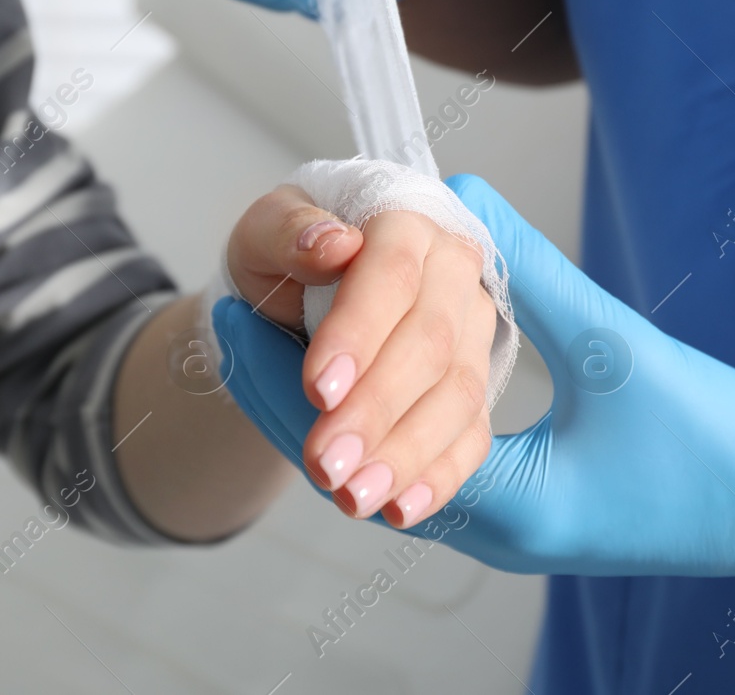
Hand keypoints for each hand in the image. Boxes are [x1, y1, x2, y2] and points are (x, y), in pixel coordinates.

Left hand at [217, 176, 734, 608]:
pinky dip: (387, 422)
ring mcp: (509, 526)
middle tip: (229, 332)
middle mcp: (489, 529)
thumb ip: (530, 271)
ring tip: (276, 354)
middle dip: (287, 402)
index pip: (354, 444)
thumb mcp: (616, 350)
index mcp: (501, 505)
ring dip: (332, 416)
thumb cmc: (716, 449)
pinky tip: (364, 383)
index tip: (236, 318)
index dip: (285, 380)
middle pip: (352, 468)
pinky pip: (430, 466)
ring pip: (384, 469)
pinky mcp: (532, 506)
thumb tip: (460, 199)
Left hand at [225, 186, 496, 528]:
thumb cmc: (282, 259)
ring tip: (353, 497)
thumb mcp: (262, 237)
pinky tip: (401, 509)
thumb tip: (333, 245)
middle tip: (325, 464)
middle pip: (429, 343)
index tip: (317, 391)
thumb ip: (289, 233)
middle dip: (376, 410)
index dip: (359, 334)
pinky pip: (470, 437)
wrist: (297, 298)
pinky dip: (437, 478)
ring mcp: (470, 333)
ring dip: (405, 454)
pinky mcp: (472, 386)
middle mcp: (451, 274)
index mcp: (404, 225)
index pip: (392, 275)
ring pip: (456, 396)